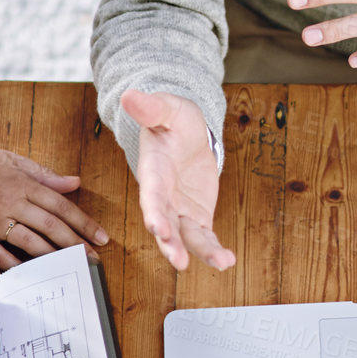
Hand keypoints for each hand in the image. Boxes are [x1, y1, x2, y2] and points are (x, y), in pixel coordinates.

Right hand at [0, 148, 111, 270]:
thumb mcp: (9, 161)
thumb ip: (43, 174)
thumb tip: (74, 182)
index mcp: (22, 184)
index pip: (61, 206)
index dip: (83, 223)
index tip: (101, 236)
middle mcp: (11, 204)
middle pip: (51, 227)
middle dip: (76, 243)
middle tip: (93, 258)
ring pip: (31, 243)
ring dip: (54, 256)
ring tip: (71, 265)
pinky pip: (1, 256)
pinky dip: (19, 266)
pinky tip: (35, 274)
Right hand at [124, 89, 233, 272]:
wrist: (187, 135)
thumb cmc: (174, 122)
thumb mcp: (168, 109)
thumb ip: (151, 107)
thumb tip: (130, 95)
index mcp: (153, 172)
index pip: (151, 195)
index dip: (154, 212)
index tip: (158, 228)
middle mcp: (163, 197)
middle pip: (164, 224)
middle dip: (170, 243)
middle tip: (178, 260)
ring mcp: (179, 210)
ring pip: (186, 237)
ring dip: (199, 252)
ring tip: (220, 262)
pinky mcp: (196, 217)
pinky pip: (204, 237)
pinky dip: (214, 250)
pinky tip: (227, 261)